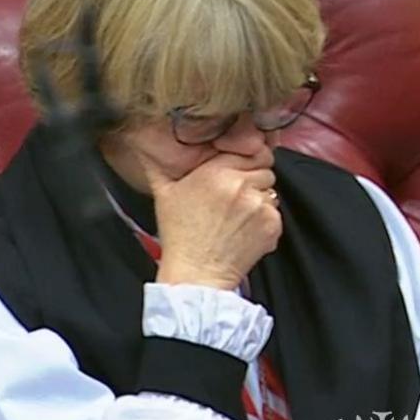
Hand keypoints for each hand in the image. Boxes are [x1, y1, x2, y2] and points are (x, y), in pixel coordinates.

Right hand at [150, 153, 282, 289]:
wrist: (197, 272)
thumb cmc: (179, 234)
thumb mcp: (163, 194)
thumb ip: (159, 165)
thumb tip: (144, 147)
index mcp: (215, 172)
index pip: (249, 151)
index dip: (243, 161)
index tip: (235, 172)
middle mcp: (240, 185)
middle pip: (264, 168)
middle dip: (253, 179)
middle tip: (235, 197)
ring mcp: (259, 205)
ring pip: (271, 190)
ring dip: (259, 199)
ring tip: (237, 215)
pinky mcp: (272, 225)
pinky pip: (275, 212)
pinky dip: (264, 220)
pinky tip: (244, 229)